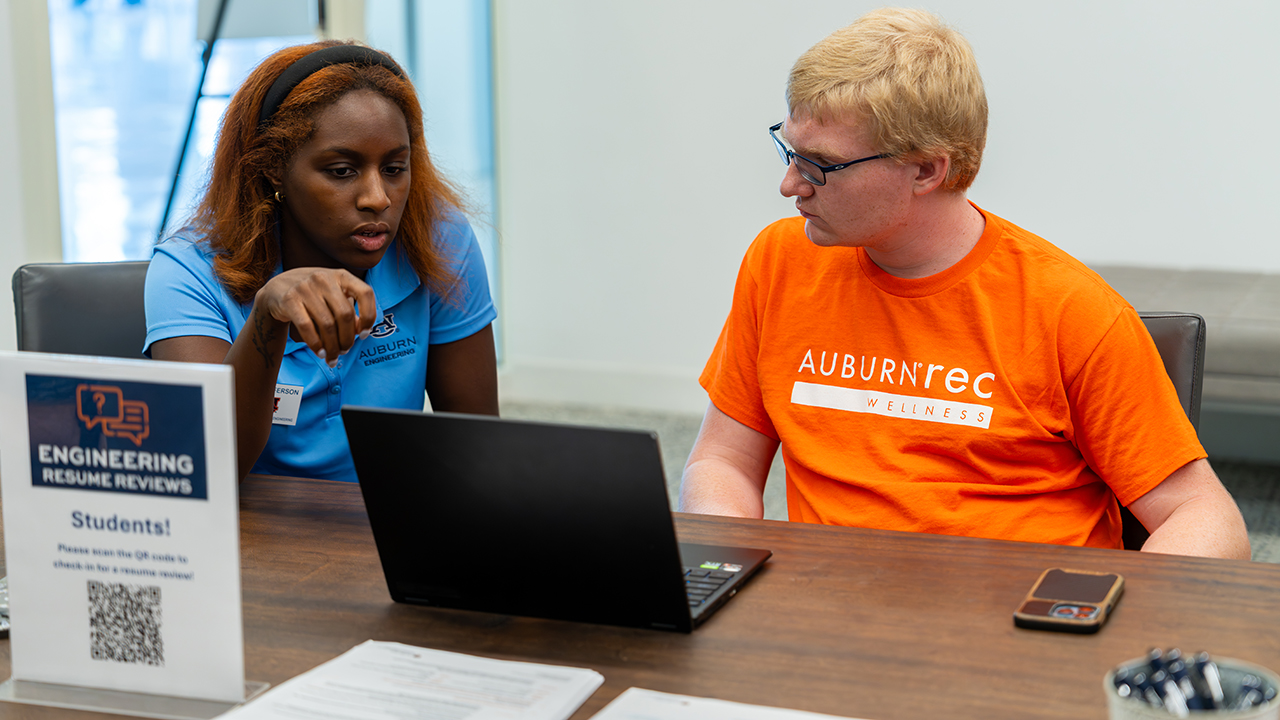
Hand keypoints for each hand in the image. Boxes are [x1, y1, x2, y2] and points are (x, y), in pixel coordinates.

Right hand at [254, 268, 376, 364]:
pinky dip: (316, 344)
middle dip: (347, 339)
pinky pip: (307, 327)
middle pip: (345, 315)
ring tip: (332, 357)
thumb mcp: (333, 296)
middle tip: (344, 351)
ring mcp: (305, 287)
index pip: (366, 293)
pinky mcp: (289, 299)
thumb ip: (348, 310)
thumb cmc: (313, 295)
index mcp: (341, 275)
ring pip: (327, 324)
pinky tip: (319, 353)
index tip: (364, 334)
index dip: (369, 316)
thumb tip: (360, 331)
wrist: (277, 289)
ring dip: (332, 346)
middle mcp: (324, 278)